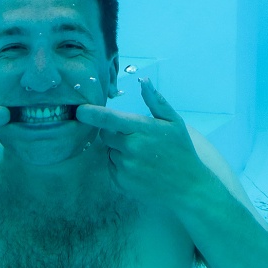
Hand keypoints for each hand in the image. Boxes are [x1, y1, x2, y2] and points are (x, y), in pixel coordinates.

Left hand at [75, 78, 204, 207]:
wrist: (188, 187)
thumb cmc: (181, 150)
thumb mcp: (174, 122)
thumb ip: (156, 101)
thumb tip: (143, 80)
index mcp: (142, 130)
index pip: (108, 119)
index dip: (91, 114)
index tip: (79, 111)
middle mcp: (130, 148)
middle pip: (104, 134)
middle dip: (113, 132)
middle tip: (134, 138)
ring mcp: (125, 167)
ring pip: (109, 151)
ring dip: (119, 150)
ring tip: (142, 156)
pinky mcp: (121, 182)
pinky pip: (111, 167)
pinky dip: (120, 166)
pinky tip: (139, 168)